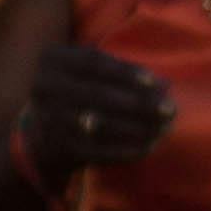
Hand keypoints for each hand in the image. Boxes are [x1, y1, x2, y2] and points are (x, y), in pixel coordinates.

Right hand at [17, 43, 175, 185]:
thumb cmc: (78, 92)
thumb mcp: (92, 73)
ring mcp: (46, 118)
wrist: (41, 133)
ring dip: (136, 128)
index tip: (157, 83)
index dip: (127, 73)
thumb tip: (165, 86)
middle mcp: (42, 87)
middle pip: (96, 94)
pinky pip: (95, 151)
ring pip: (98, 124)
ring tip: (164, 129)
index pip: (93, 63)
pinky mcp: (54, 148)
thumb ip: (125, 74)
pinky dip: (124, 151)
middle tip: (170, 109)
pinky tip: (148, 147)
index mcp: (52, 59)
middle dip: (137, 103)